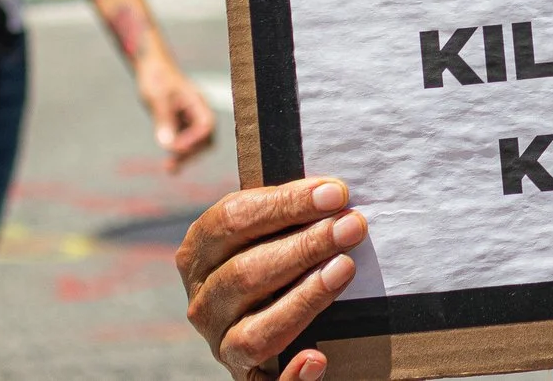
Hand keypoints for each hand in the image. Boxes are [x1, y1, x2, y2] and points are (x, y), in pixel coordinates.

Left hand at [136, 52, 218, 172]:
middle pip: (206, 138)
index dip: (193, 140)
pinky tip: (169, 164)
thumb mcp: (157, 97)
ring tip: (169, 168)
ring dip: (185, 156)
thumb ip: (163, 120)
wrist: (151, 66)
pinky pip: (185, 140)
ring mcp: (190, 117)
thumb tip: (167, 146)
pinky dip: (179, 152)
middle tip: (172, 165)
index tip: (174, 147)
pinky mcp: (180, 121)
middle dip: (192, 154)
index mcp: (198, 102)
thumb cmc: (156, 77)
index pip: (206, 126)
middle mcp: (198, 111)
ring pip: (196, 142)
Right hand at [178, 178, 366, 379]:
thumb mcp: (270, 233)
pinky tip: (317, 358)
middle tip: (353, 226)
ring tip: (346, 269)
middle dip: (304, 246)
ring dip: (304, 298)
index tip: (334, 193)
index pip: (231, 221)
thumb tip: (332, 192)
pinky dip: (291, 375)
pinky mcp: (249, 380)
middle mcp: (203, 304)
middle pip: (244, 273)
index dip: (284, 204)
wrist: (282, 329)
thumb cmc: (283, 261)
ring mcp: (222, 346)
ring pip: (254, 331)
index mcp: (200, 255)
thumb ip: (288, 214)